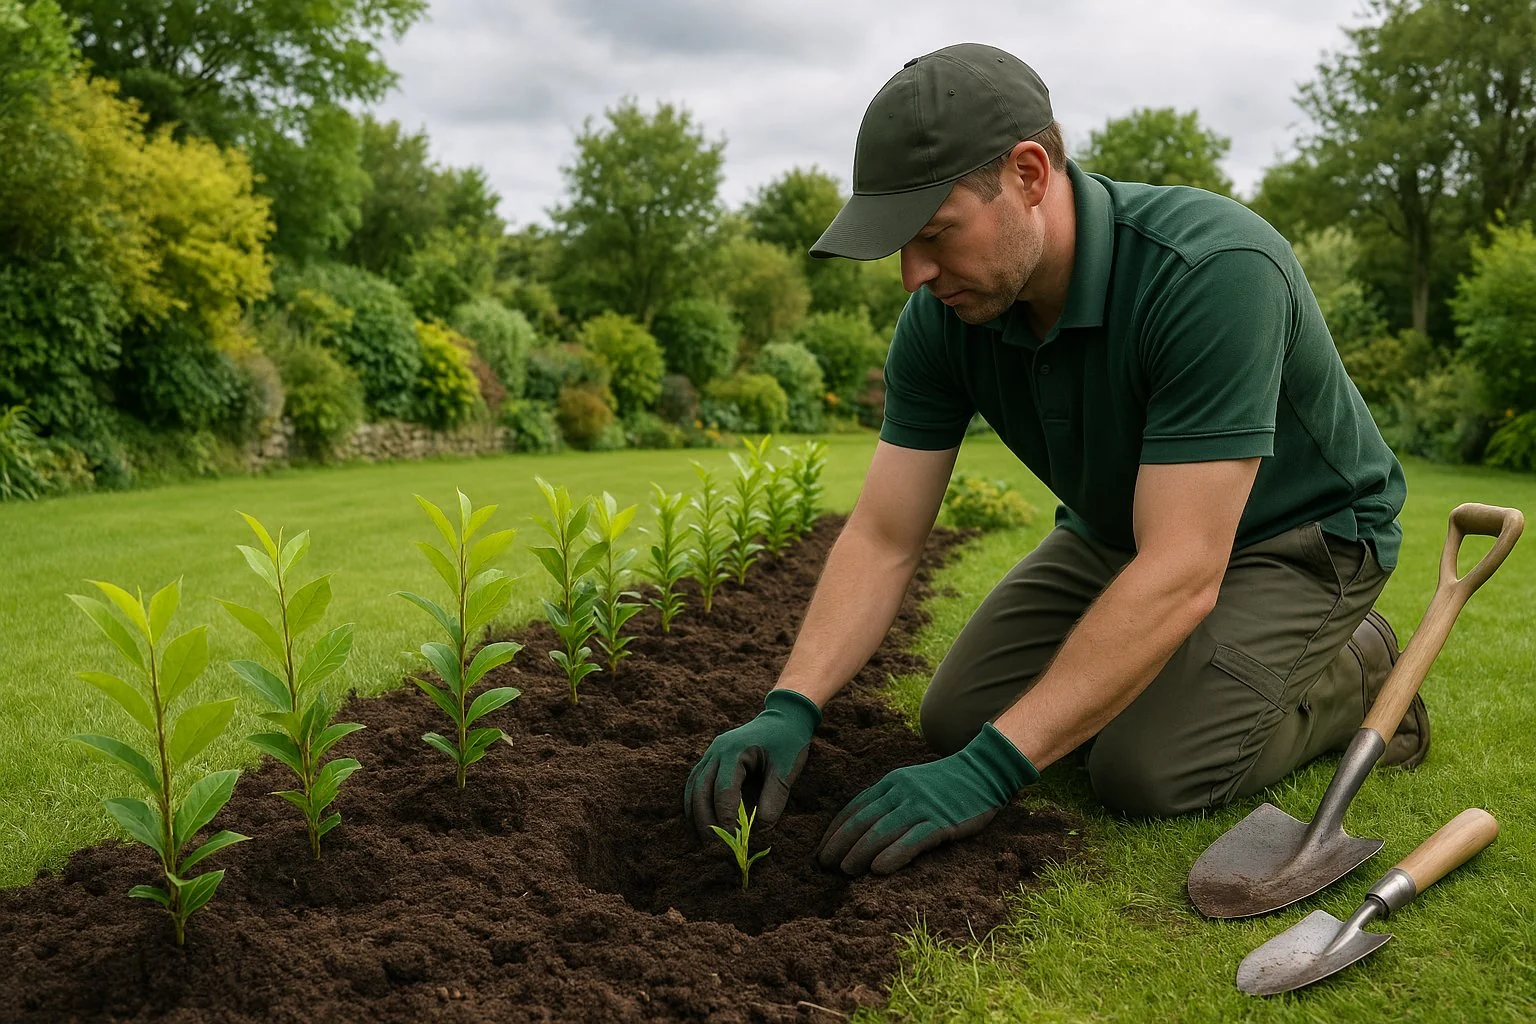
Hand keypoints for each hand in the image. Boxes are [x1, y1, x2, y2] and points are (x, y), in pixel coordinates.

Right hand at [684, 689, 820, 840]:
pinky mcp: (712, 760)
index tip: (734, 841)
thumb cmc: (787, 742)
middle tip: (716, 848)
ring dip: (697, 815)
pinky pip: (696, 783)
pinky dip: (696, 804)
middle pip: (701, 791)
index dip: (725, 818)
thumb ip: (774, 799)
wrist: (784, 717)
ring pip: (693, 788)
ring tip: (706, 841)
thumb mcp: (786, 769)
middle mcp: (717, 751)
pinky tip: (702, 822)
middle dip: (706, 821)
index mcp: (735, 751)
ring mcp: (711, 754)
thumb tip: (760, 830)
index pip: (724, 790)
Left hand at [816, 723, 1038, 874]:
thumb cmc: (944, 784)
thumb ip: (889, 800)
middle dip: (840, 843)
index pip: (855, 807)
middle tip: (823, 865)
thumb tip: (862, 828)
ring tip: (844, 870)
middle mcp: (902, 792)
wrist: (983, 771)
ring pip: (882, 831)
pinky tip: (878, 869)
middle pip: (863, 820)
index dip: (835, 830)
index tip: (821, 849)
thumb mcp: (911, 783)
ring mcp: (922, 806)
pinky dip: (893, 854)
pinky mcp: (941, 821)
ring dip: (859, 852)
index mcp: (891, 782)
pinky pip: (913, 840)